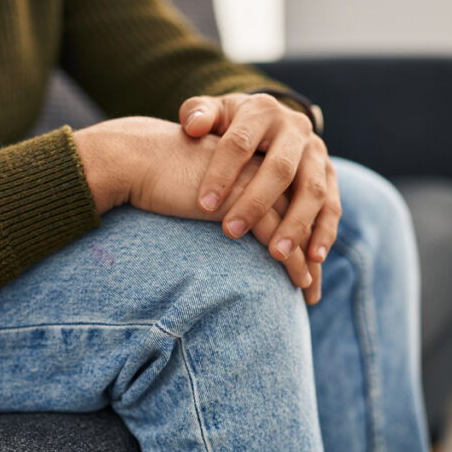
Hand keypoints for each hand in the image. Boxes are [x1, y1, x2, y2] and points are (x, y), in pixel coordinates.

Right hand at [73, 117, 318, 299]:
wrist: (137, 159)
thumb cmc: (164, 178)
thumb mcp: (204, 190)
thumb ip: (225, 204)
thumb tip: (231, 235)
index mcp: (259, 160)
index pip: (294, 201)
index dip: (304, 237)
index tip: (308, 271)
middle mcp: (264, 164)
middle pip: (302, 213)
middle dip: (312, 254)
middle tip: (313, 292)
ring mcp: (255, 178)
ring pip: (295, 222)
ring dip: (304, 260)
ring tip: (306, 292)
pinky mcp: (240, 193)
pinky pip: (275, 228)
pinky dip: (288, 257)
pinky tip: (295, 280)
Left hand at [179, 93, 340, 280]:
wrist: (267, 124)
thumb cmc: (228, 125)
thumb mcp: (212, 113)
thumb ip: (197, 114)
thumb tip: (193, 126)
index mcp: (261, 110)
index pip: (240, 143)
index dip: (222, 174)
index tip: (204, 205)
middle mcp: (295, 129)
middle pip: (280, 168)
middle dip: (256, 203)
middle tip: (231, 232)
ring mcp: (317, 153)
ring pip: (312, 190)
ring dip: (296, 225)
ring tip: (277, 255)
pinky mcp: (330, 176)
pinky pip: (333, 206)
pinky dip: (325, 232)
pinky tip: (313, 258)